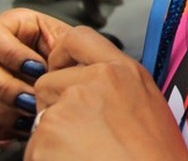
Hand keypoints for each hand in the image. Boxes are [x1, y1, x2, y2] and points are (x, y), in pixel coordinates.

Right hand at [0, 9, 69, 139]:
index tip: (36, 68)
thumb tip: (48, 69)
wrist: (77, 84)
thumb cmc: (74, 61)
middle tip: (32, 98)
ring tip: (28, 114)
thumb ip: (63, 47)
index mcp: (10, 28)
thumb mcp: (73, 45)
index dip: (11, 53)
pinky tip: (20, 124)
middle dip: (5, 87)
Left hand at [26, 27, 187, 160]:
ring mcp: (70, 105)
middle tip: (79, 132)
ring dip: (51, 137)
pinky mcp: (49, 133)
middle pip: (47, 82)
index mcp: (125, 71)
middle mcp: (97, 81)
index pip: (78, 38)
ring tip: (83, 153)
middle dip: (53, 106)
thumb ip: (117, 88)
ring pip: (39, 118)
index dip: (61, 56)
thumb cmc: (154, 157)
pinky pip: (33, 145)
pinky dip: (46, 157)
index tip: (63, 72)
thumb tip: (94, 89)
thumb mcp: (147, 107)